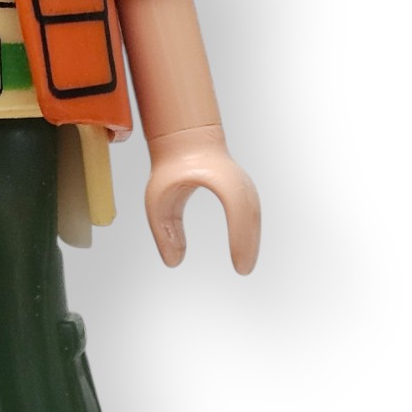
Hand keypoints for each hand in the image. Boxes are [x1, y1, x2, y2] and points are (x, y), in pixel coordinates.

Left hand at [144, 125, 259, 273]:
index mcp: (216, 174)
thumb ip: (164, 232)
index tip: (238, 261)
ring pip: (253, 213)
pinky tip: (244, 249)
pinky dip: (250, 231)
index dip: (241, 236)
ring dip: (251, 239)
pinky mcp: (242, 188)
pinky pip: (251, 212)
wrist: (184, 141)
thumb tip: (173, 263)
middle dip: (249, 243)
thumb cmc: (170, 168)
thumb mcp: (157, 200)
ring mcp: (242, 181)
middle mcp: (235, 177)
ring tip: (244, 264)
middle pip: (251, 211)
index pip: (237, 206)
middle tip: (243, 270)